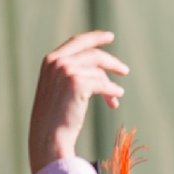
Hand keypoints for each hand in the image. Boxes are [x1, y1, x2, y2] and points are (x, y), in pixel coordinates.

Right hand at [28, 31, 128, 173]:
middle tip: (125, 70)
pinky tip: (116, 98)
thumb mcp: (60, 90)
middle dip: (111, 62)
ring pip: (99, 71)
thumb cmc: (54, 118)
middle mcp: (57, 62)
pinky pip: (103, 85)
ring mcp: (66, 71)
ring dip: (111, 84)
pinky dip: (112, 92)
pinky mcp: (77, 83)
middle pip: (93, 54)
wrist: (48, 136)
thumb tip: (103, 74)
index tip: (109, 37)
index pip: (77, 42)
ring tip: (118, 95)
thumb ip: (74, 75)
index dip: (95, 38)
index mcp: (50, 60)